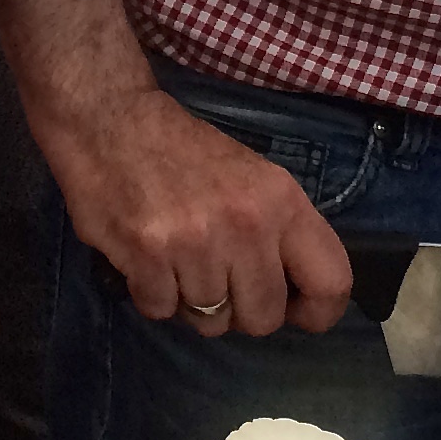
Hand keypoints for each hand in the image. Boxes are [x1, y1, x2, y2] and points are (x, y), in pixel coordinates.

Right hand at [37, 82, 350, 337]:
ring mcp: (196, 243)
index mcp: (281, 202)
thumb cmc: (183, 150)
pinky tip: (145, 258)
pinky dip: (151, 293)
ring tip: (175, 260)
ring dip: (190, 300)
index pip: (331, 282)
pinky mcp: (147, 256)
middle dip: (239, 310)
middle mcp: (246, 225)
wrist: (109, 119)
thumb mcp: (252, 178)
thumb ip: (279, 233)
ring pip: (210, 321)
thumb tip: (292, 297)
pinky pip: (162, 311)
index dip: (316, 312)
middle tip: (216, 280)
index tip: (291, 309)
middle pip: (263, 318)